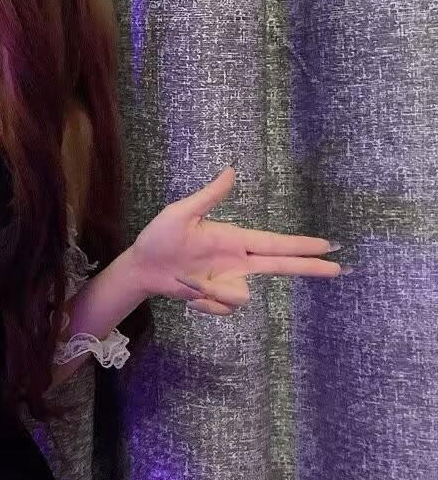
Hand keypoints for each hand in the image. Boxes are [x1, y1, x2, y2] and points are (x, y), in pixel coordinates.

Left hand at [126, 165, 345, 313]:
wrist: (142, 267)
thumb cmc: (159, 236)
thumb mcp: (182, 213)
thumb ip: (209, 196)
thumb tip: (231, 171)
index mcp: (234, 239)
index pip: (276, 243)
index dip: (302, 245)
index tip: (328, 244)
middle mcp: (238, 261)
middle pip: (281, 265)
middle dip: (308, 267)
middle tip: (338, 268)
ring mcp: (229, 281)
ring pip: (244, 296)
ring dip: (216, 293)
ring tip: (188, 280)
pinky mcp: (217, 298)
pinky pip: (225, 308)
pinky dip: (206, 304)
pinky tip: (189, 294)